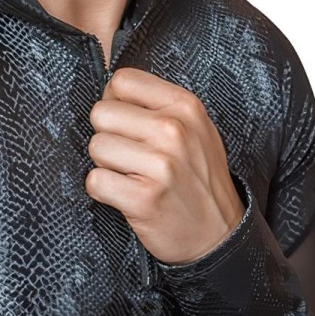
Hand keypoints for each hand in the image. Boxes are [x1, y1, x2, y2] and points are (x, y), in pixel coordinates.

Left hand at [85, 67, 245, 264]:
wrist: (219, 234)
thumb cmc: (198, 178)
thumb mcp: (194, 129)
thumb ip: (157, 105)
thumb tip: (108, 91)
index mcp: (185, 106)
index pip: (122, 80)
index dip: (116, 103)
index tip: (128, 124)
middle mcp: (174, 130)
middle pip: (101, 113)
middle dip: (109, 136)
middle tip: (132, 157)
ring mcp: (161, 165)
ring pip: (96, 147)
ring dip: (107, 166)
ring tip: (134, 177)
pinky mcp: (144, 198)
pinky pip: (95, 181)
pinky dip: (104, 192)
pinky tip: (127, 196)